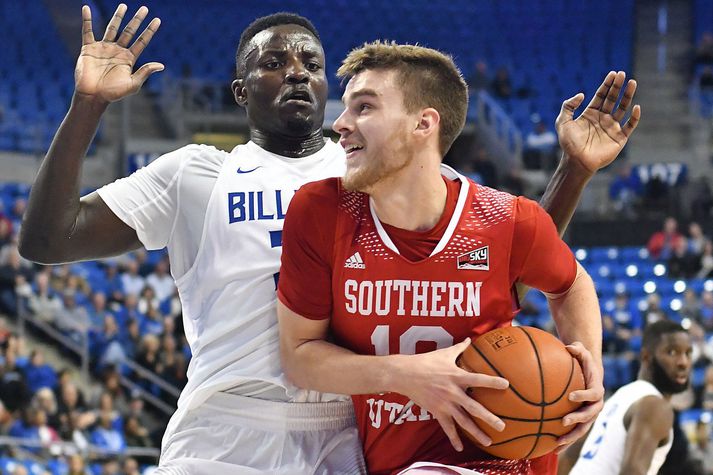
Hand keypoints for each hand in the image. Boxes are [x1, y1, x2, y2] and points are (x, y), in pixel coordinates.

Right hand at [76, 4, 162, 103]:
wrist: (93, 96)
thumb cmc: (113, 94)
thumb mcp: (132, 84)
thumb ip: (145, 73)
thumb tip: (161, 65)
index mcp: (129, 59)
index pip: (142, 41)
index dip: (150, 31)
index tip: (157, 20)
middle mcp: (117, 51)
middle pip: (129, 31)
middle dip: (137, 20)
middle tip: (145, 8)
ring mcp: (103, 48)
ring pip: (112, 28)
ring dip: (118, 16)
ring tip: (124, 5)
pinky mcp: (89, 48)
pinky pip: (87, 31)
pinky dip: (87, 20)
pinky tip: (86, 8)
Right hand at [394, 339, 508, 451]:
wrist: (405, 374)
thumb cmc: (425, 361)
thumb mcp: (444, 353)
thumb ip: (459, 348)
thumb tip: (470, 339)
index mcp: (457, 376)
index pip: (479, 379)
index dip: (492, 382)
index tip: (507, 385)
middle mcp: (453, 392)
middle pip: (474, 407)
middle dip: (489, 418)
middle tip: (502, 426)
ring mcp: (445, 404)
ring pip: (463, 421)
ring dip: (476, 432)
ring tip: (489, 441)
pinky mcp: (437, 411)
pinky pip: (447, 427)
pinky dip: (454, 438)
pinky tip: (460, 448)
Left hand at [555, 71, 640, 174]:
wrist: (576, 162)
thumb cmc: (568, 144)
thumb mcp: (562, 122)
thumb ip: (568, 106)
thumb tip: (582, 94)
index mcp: (590, 114)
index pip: (601, 96)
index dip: (607, 84)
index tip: (613, 73)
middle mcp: (602, 119)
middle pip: (612, 99)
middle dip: (617, 86)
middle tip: (622, 74)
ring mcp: (612, 127)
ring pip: (622, 108)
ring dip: (628, 96)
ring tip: (632, 83)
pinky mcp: (619, 138)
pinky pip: (630, 126)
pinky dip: (635, 117)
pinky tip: (636, 107)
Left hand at [556, 341, 603, 452]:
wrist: (590, 375)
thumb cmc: (583, 362)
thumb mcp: (582, 352)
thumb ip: (577, 349)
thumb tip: (569, 346)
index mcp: (597, 390)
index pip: (593, 395)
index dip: (584, 395)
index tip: (571, 396)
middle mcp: (596, 406)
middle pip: (588, 417)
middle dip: (577, 420)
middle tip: (563, 422)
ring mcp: (589, 416)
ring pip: (581, 430)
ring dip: (570, 438)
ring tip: (556, 445)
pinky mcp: (582, 422)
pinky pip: (573, 433)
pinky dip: (564, 441)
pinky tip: (550, 449)